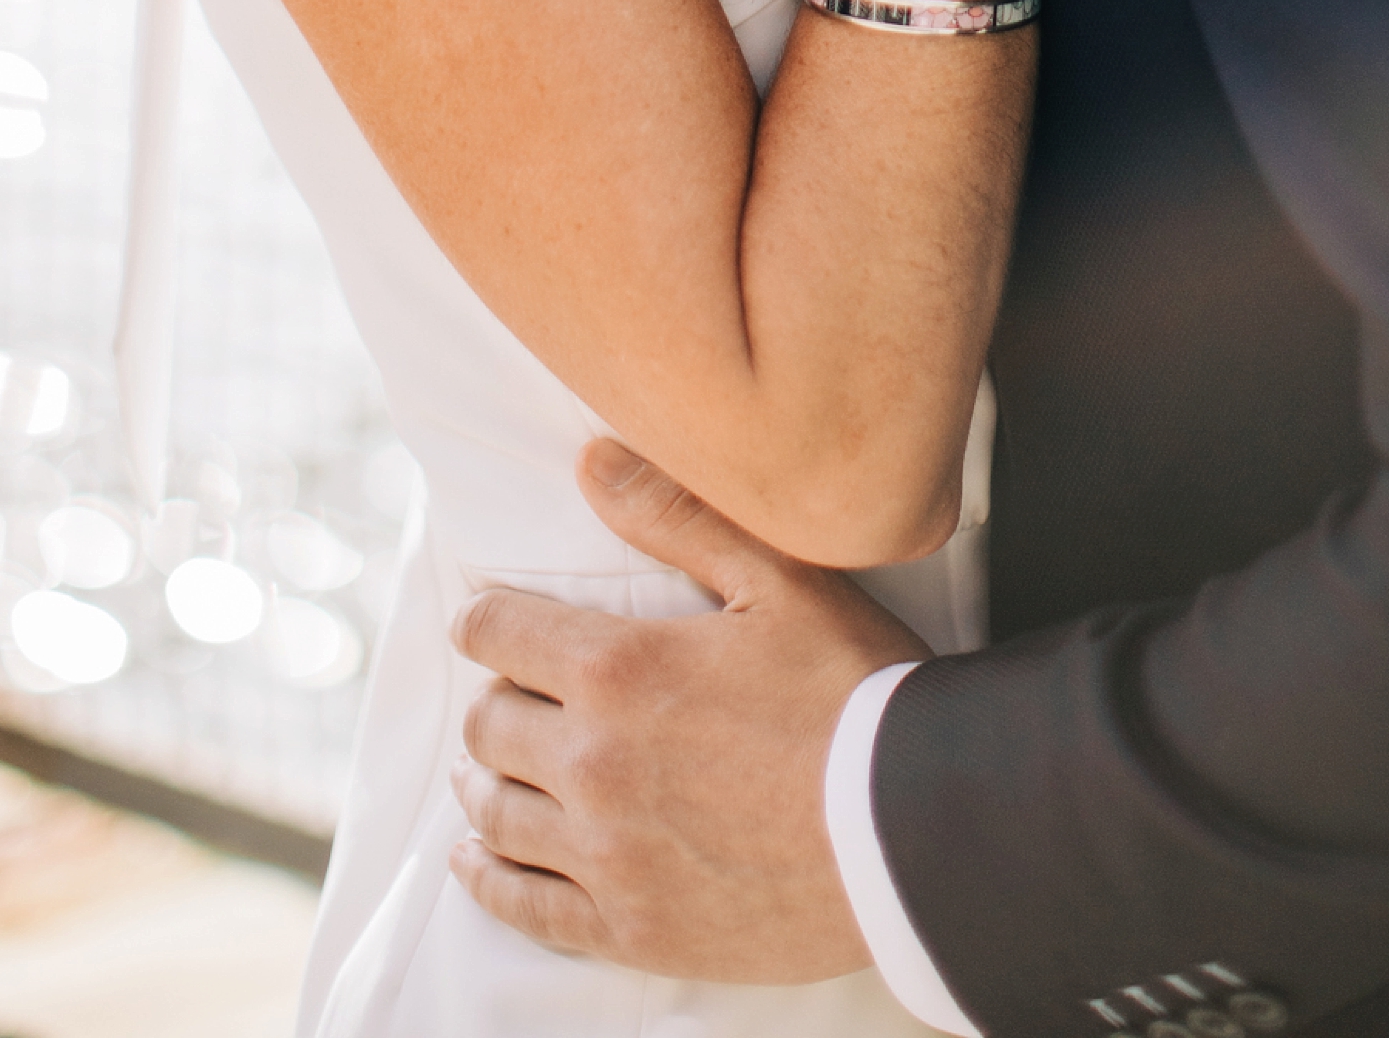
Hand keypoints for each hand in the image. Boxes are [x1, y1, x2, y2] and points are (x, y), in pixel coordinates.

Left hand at [451, 440, 924, 981]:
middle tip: (510, 696)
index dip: (485, 621)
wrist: (912, 831)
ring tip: (487, 774)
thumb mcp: (780, 577)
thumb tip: (592, 461)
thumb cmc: (854, 691)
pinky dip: (488, 879)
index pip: (500, 633)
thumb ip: (677, 515)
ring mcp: (607, 854)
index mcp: (618, 669)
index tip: (486, 622)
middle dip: (493, 701)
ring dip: (483, 784)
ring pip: (497, 815)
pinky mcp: (631, 927)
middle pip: (490, 726)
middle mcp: (592, 763)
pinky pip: (524, 907)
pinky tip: (476, 862)